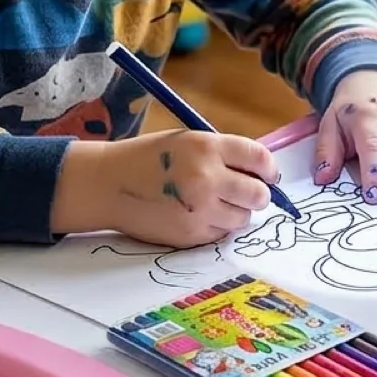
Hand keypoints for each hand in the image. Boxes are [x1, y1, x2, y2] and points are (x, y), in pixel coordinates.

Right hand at [52, 130, 280, 247]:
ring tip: (214, 203)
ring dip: (235, 212)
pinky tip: (196, 215)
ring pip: (243, 218)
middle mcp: (208, 177)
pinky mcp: (191, 234)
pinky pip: (220, 233)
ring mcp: (200, 209)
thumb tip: (258, 174)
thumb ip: (221, 155)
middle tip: (245, 193)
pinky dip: (215, 226)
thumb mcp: (186, 142)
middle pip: (258, 194)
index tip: (269, 175)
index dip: (269, 169)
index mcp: (207, 147)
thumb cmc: (147, 158)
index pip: (259, 158)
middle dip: (257, 194)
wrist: (108, 184)